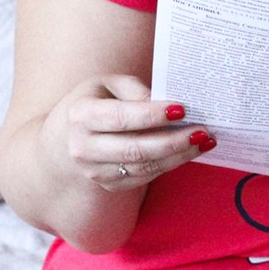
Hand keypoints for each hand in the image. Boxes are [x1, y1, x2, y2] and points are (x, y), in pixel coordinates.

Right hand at [43, 74, 216, 191]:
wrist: (64, 142)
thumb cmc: (95, 103)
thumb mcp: (107, 85)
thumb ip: (134, 90)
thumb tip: (164, 103)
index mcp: (81, 115)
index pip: (120, 117)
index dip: (152, 115)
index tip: (182, 109)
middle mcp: (84, 147)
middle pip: (135, 149)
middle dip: (173, 141)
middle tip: (203, 130)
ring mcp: (95, 171)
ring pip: (144, 166)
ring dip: (179, 155)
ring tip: (205, 140)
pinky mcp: (110, 184)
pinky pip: (145, 176)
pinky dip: (171, 164)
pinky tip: (190, 151)